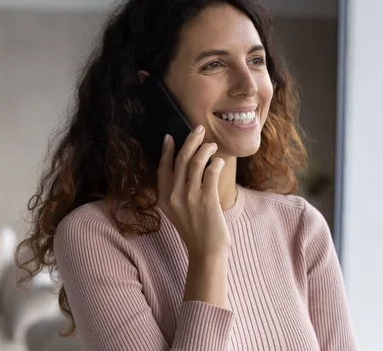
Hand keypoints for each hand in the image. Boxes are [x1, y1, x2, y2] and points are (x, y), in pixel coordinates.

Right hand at [157, 125, 231, 257]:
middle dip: (190, 141)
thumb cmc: (195, 230)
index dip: (166, 151)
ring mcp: (190, 197)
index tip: (169, 137)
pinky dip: (216, 163)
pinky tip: (219, 161)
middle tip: (198, 129)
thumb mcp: (177, 211)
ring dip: (205, 149)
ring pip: (196, 162)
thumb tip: (187, 166)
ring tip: (212, 145)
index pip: (163, 168)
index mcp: (164, 198)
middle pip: (180, 159)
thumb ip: (176, 192)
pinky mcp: (207, 199)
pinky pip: (211, 172)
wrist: (206, 251)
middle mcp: (174, 196)